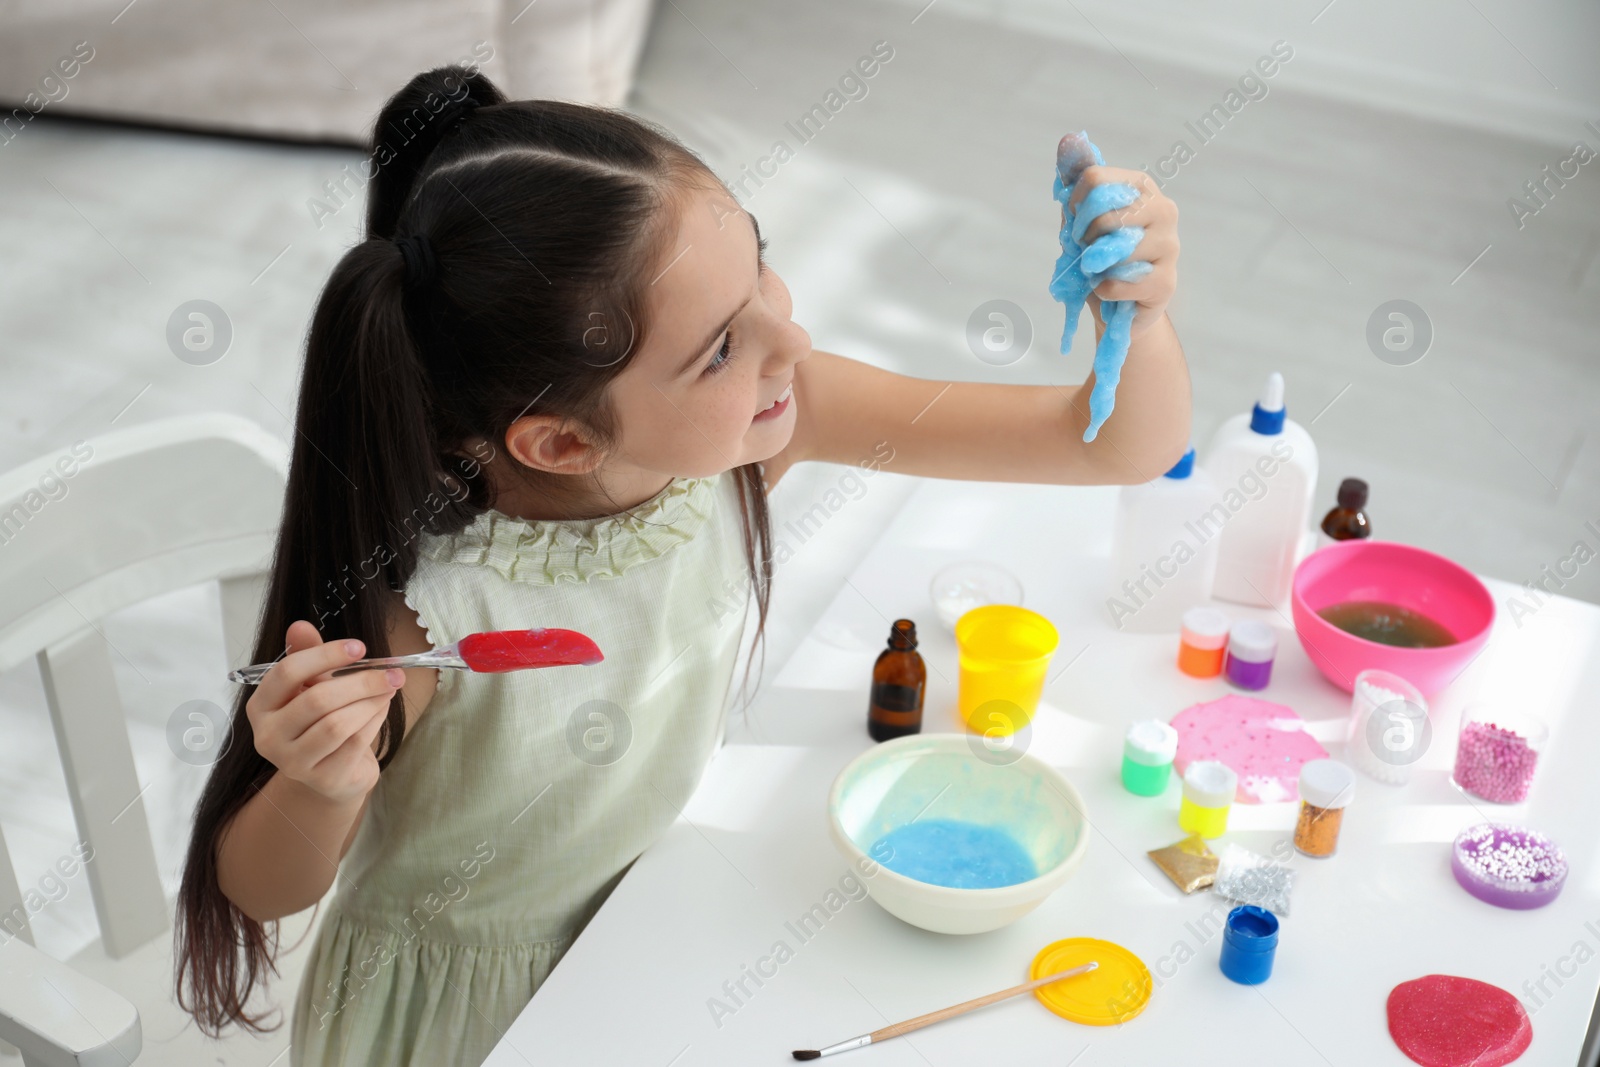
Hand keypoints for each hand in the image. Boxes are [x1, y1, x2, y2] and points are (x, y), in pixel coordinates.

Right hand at [246, 620, 401, 804]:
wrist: (332, 772)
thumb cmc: (320, 721)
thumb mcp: (312, 685)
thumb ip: (307, 655)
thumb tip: (300, 626)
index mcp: (260, 706)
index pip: (287, 673)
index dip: (325, 655)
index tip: (360, 647)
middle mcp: (268, 737)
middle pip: (317, 700)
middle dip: (361, 681)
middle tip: (392, 672)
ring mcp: (293, 763)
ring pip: (337, 724)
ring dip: (371, 702)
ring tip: (388, 689)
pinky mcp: (323, 779)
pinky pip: (354, 743)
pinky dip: (374, 721)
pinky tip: (382, 709)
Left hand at [1068, 167, 1178, 336]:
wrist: (1120, 307)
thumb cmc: (1101, 256)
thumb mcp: (1082, 218)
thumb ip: (1075, 179)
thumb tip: (1068, 139)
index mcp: (1142, 187)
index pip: (1095, 179)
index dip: (1074, 206)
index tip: (1075, 223)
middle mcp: (1163, 210)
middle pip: (1105, 213)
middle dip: (1085, 238)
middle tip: (1088, 251)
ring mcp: (1169, 246)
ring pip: (1115, 249)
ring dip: (1095, 265)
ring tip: (1101, 269)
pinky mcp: (1165, 281)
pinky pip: (1117, 282)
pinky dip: (1101, 289)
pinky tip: (1108, 289)